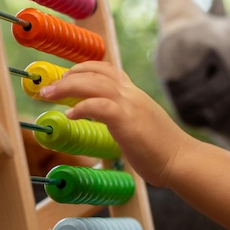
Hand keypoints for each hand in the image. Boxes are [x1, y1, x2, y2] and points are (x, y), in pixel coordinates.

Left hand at [39, 61, 194, 187]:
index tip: (65, 78)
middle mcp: (131, 94)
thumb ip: (124, 119)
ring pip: (94, 83)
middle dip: (67, 77)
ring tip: (49, 95)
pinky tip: (70, 115)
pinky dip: (81, 107)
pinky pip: (99, 106)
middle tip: (47, 88)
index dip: (82, 68)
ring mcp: (130, 105)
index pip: (107, 69)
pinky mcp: (127, 121)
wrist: (182, 161)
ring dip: (66, 87)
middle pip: (95, 71)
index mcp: (134, 95)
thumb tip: (108, 123)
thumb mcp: (140, 126)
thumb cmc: (161, 150)